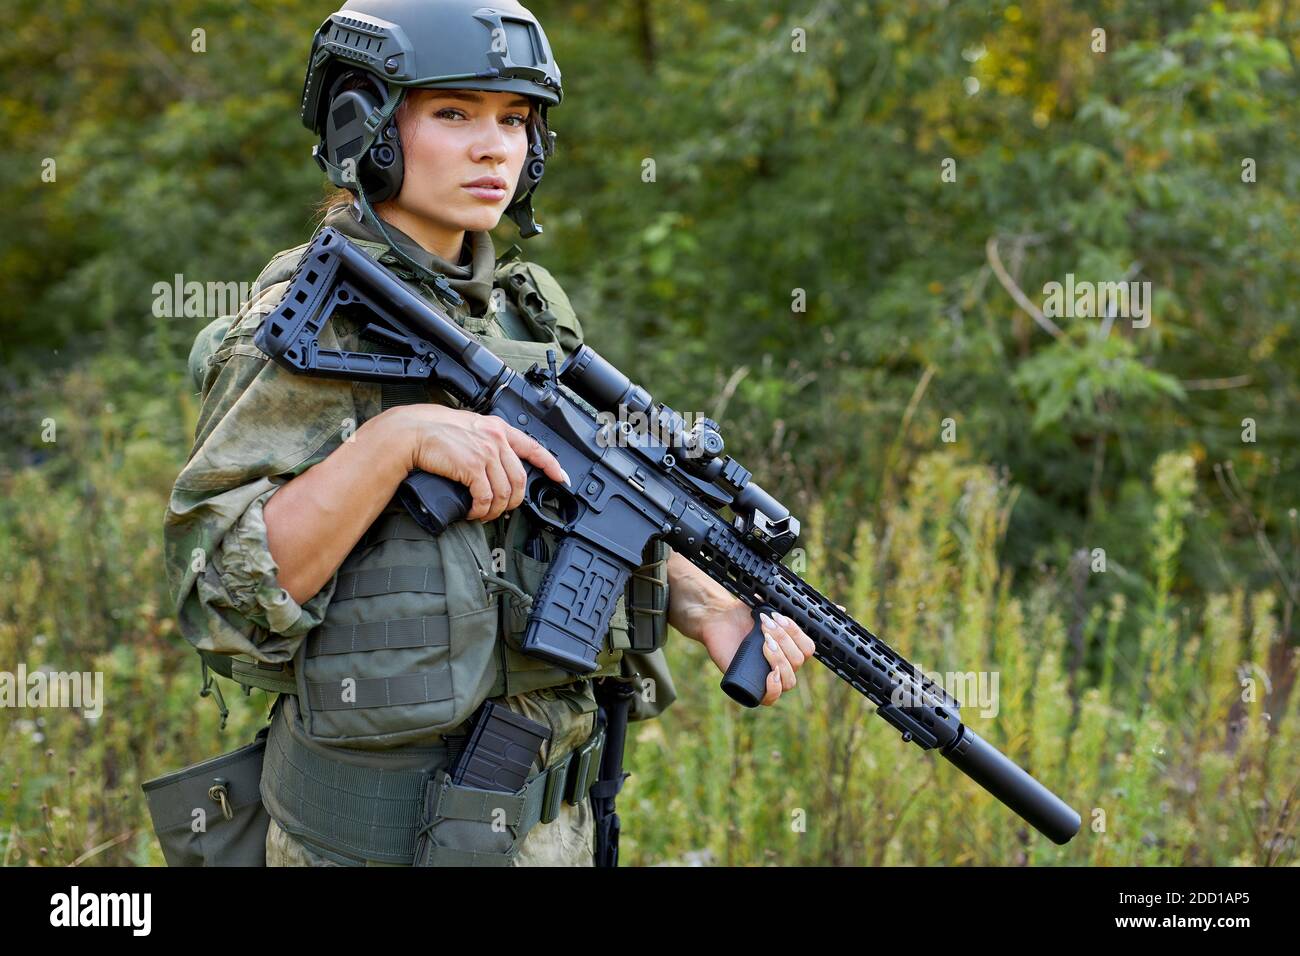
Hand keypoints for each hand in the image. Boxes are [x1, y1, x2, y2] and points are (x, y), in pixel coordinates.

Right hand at [388, 404, 570, 521]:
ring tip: (483, 514)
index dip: (551, 465)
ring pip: (505, 493)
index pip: (534, 448)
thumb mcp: (469, 427)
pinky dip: (481, 510)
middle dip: (513, 501)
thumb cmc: (434, 431)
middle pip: (520, 479)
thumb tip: (495, 464)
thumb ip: (486, 440)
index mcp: (498, 429)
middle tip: (501, 510)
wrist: (411, 432)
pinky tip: (473, 513)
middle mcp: (496, 439)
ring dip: (495, 510)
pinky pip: (486, 497)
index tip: (561, 478)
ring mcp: (486, 453)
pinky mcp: (472, 467)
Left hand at [700, 601, 817, 705]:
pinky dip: (775, 688)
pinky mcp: (752, 686)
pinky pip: (772, 698)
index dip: (796, 633)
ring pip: (789, 680)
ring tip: (764, 644)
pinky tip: (770, 674)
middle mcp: (783, 663)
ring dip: (779, 659)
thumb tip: (804, 597)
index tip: (778, 618)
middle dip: (783, 640)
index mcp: (790, 646)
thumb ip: (782, 600)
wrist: (718, 620)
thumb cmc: (742, 612)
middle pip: (798, 661)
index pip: (808, 647)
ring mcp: (769, 676)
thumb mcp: (764, 604)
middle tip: (764, 626)